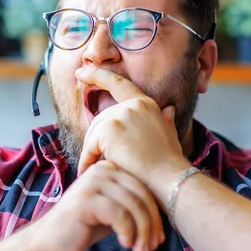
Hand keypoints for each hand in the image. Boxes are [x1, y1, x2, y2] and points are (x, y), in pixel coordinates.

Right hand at [32, 160, 164, 250]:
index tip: (159, 237)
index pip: (144, 187)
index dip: (155, 214)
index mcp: (110, 168)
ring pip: (133, 206)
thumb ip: (133, 206)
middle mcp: (102, 170)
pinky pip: (119, 215)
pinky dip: (128, 232)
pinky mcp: (86, 199)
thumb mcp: (113, 212)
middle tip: (153, 246)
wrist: (50, 241)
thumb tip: (164, 218)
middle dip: (151, 224)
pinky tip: (126, 245)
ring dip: (142, 232)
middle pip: (141, 195)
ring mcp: (92, 182)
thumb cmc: (84, 227)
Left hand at [76, 66, 190, 186]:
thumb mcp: (170, 136)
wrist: (170, 179)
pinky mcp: (109, 130)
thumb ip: (164, 121)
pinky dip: (87, 160)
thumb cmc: (170, 163)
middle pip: (101, 119)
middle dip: (97, 140)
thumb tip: (169, 109)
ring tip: (96, 168)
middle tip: (98, 160)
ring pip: (93, 133)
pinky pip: (89, 146)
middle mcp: (133, 105)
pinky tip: (90, 171)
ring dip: (92, 152)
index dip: (97, 75)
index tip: (81, 72)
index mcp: (146, 104)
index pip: (118, 83)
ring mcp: (121, 115)